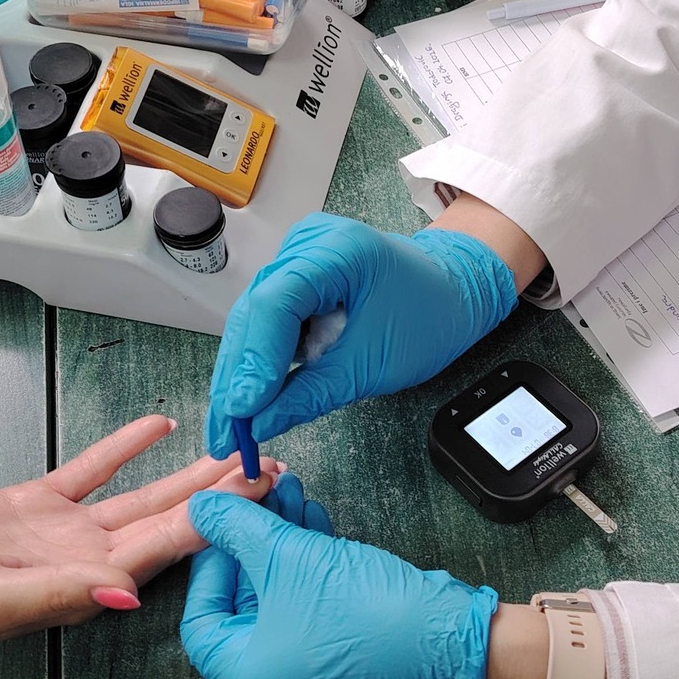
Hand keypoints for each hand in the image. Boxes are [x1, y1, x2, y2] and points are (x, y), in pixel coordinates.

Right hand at [0, 414, 279, 652]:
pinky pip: (92, 470)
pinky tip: (159, 426)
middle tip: (273, 464)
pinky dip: (124, 447)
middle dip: (223, 495)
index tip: (263, 498)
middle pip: (171, 519)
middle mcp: (87, 558)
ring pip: (142, 494)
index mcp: (86, 584)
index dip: (219, 522)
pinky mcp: (35, 504)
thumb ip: (56, 596)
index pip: (168, 548)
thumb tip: (125, 597)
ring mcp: (65, 531)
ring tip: (235, 448)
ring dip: (189, 472)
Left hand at [180, 484, 498, 678]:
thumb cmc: (368, 614)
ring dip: (287, 546)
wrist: (458, 648)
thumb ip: (237, 528)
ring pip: (284, 604)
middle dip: (255, 543)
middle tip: (263, 494)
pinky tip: (321, 524)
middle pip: (246, 608)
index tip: (222, 522)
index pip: (202, 620)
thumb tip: (200, 508)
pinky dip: (314, 571)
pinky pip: (315, 615)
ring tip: (296, 493)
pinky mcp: (352, 670)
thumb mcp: (292, 557)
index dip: (209, 563)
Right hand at [205, 212, 517, 457]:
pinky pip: (267, 322)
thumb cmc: (428, 316)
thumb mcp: (374, 364)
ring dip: (239, 376)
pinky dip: (258, 363)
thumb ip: (313, 392)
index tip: (242, 409)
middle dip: (237, 379)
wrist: (453, 291)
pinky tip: (244, 402)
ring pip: (253, 321)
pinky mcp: (295, 277)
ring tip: (228, 428)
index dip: (254, 360)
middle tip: (225, 434)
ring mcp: (297, 257)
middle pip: (254, 314)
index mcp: (335, 251)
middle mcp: (306, 244)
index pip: (276, 303)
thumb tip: (262, 422)